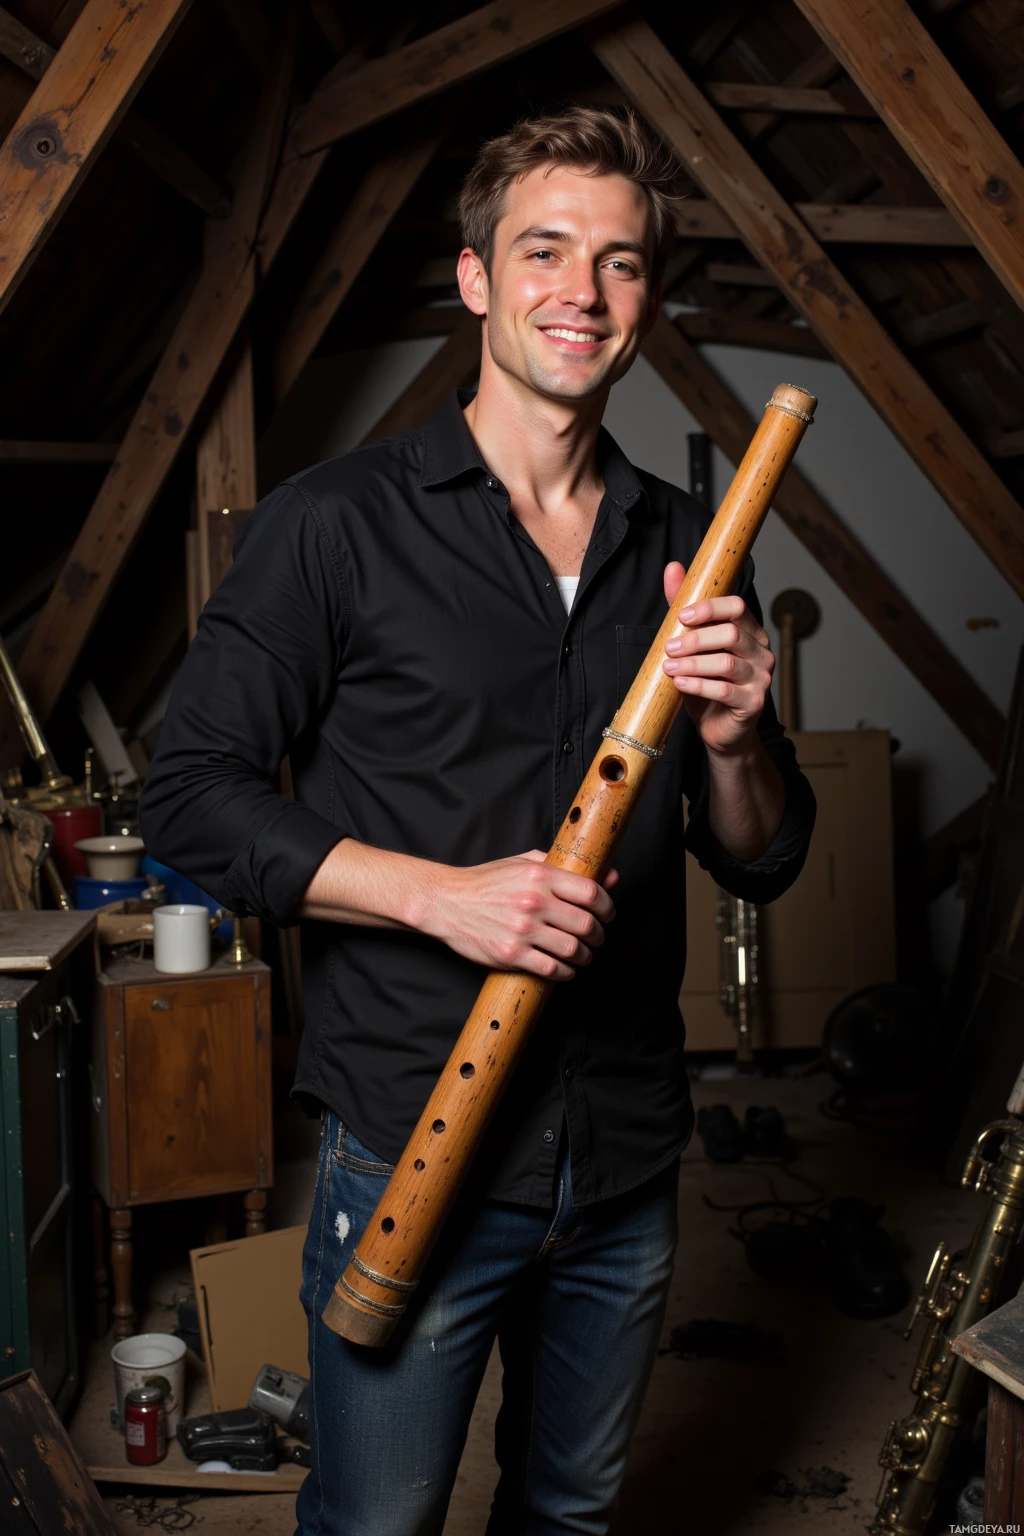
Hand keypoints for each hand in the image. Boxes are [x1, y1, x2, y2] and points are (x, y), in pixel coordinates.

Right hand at [424, 850, 617, 981]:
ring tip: (583, 954)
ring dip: (585, 956)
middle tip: (597, 937)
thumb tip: (609, 875)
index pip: (591, 893)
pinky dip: (566, 972)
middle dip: (599, 935)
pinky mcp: (511, 954)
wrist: (446, 902)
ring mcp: (522, 930)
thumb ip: (565, 866)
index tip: (608, 914)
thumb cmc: (487, 881)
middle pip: (586, 924)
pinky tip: (565, 968)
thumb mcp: (524, 863)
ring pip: (573, 950)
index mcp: (540, 876)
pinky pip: (552, 969)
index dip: (608, 906)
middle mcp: (533, 902)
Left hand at [660, 561, 774, 755]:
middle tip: (669, 647)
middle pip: (731, 633)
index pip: (737, 607)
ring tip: (669, 667)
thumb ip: (685, 609)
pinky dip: (698, 685)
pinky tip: (680, 684)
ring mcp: (761, 678)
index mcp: (751, 632)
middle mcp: (761, 652)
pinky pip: (724, 690)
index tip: (682, 615)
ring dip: (693, 663)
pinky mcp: (753, 703)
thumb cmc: (707, 685)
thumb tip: (673, 568)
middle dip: (696, 638)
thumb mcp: (694, 645)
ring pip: (727, 662)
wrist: (720, 730)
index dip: (710, 608)